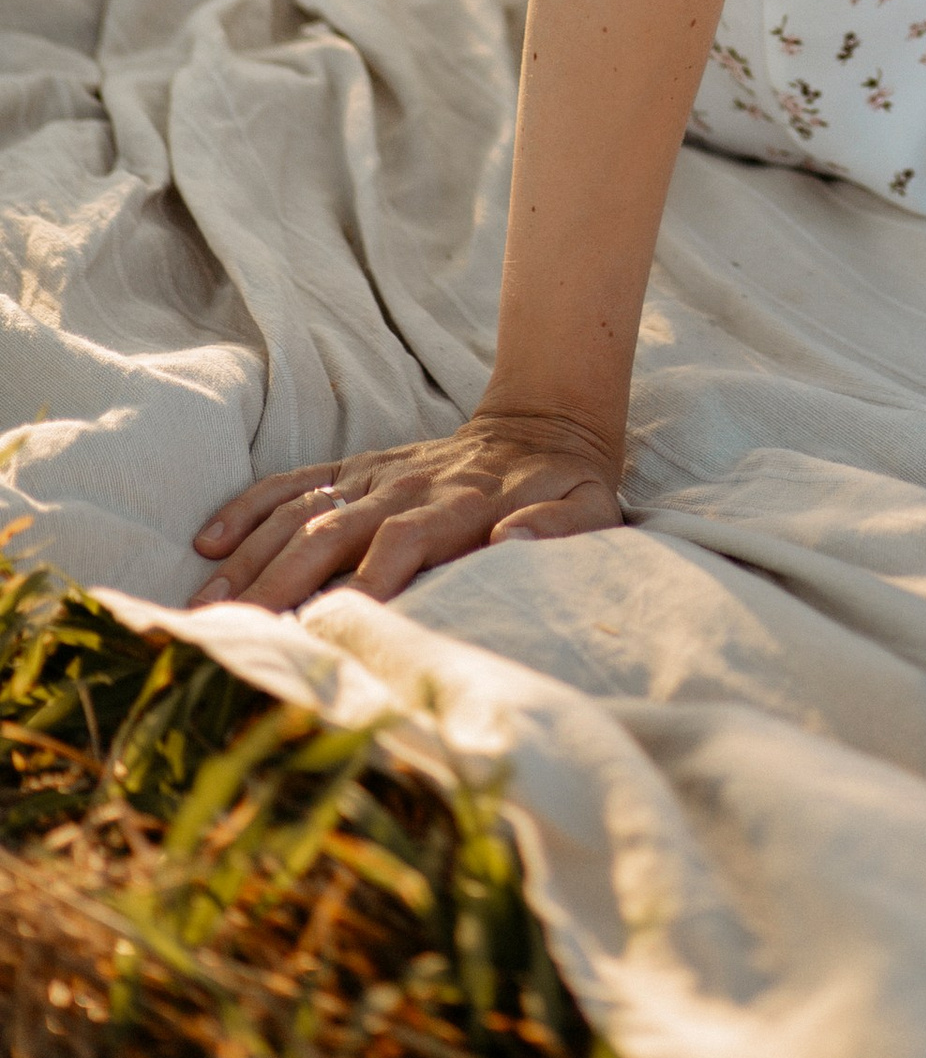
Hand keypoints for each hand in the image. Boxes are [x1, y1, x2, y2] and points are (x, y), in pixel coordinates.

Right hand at [191, 407, 622, 613]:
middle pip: (332, 533)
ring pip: (300, 512)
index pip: (402, 542)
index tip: (331, 626)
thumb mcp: (588, 508)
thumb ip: (555, 528)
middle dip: (282, 582)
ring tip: (206, 607)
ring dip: (251, 557)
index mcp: (458, 506)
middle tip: (236, 634)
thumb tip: (512, 542)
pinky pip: (294, 482)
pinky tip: (208, 541)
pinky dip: (250, 507)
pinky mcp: (357, 468)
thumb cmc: (563, 486)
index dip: (368, 581)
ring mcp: (374, 476)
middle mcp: (405, 488)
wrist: (544, 423)